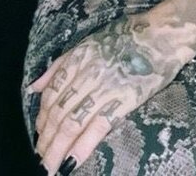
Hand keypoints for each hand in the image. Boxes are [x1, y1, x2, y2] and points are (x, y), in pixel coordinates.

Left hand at [27, 14, 183, 173]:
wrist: (162, 34)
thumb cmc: (127, 35)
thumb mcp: (89, 41)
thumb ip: (60, 64)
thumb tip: (34, 86)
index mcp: (77, 58)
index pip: (50, 95)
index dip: (41, 118)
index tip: (38, 135)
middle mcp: (86, 73)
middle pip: (58, 112)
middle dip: (46, 140)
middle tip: (40, 158)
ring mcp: (104, 87)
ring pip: (72, 123)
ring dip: (57, 149)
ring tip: (50, 167)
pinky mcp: (124, 100)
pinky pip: (97, 127)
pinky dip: (82, 147)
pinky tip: (71, 163)